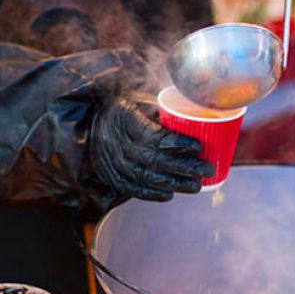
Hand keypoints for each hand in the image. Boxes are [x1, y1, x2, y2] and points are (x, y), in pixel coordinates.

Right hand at [90, 97, 214, 201]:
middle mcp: (116, 142)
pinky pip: (131, 188)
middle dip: (184, 167)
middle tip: (207, 168)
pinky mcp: (110, 175)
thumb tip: (197, 111)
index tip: (198, 146)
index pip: (154, 136)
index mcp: (124, 118)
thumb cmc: (121, 108)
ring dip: (173, 183)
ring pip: (146, 177)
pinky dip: (151, 194)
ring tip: (196, 185)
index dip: (177, 144)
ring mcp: (111, 161)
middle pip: (154, 160)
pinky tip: (169, 194)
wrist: (88, 121)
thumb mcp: (138, 99)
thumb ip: (161, 109)